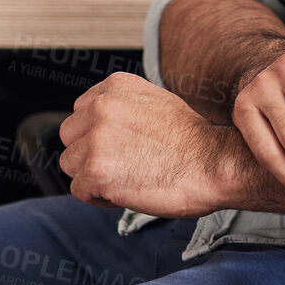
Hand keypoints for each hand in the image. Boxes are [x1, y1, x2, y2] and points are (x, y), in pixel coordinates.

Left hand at [58, 72, 241, 218]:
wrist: (214, 164)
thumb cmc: (193, 141)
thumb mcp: (154, 102)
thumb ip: (122, 107)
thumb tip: (99, 123)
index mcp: (114, 86)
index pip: (80, 113)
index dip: (96, 135)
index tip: (120, 147)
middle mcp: (101, 107)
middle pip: (70, 137)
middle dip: (89, 154)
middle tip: (122, 165)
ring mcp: (97, 138)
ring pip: (70, 164)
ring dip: (93, 176)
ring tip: (126, 178)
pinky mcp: (97, 170)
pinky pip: (80, 190)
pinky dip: (100, 198)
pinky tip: (127, 192)